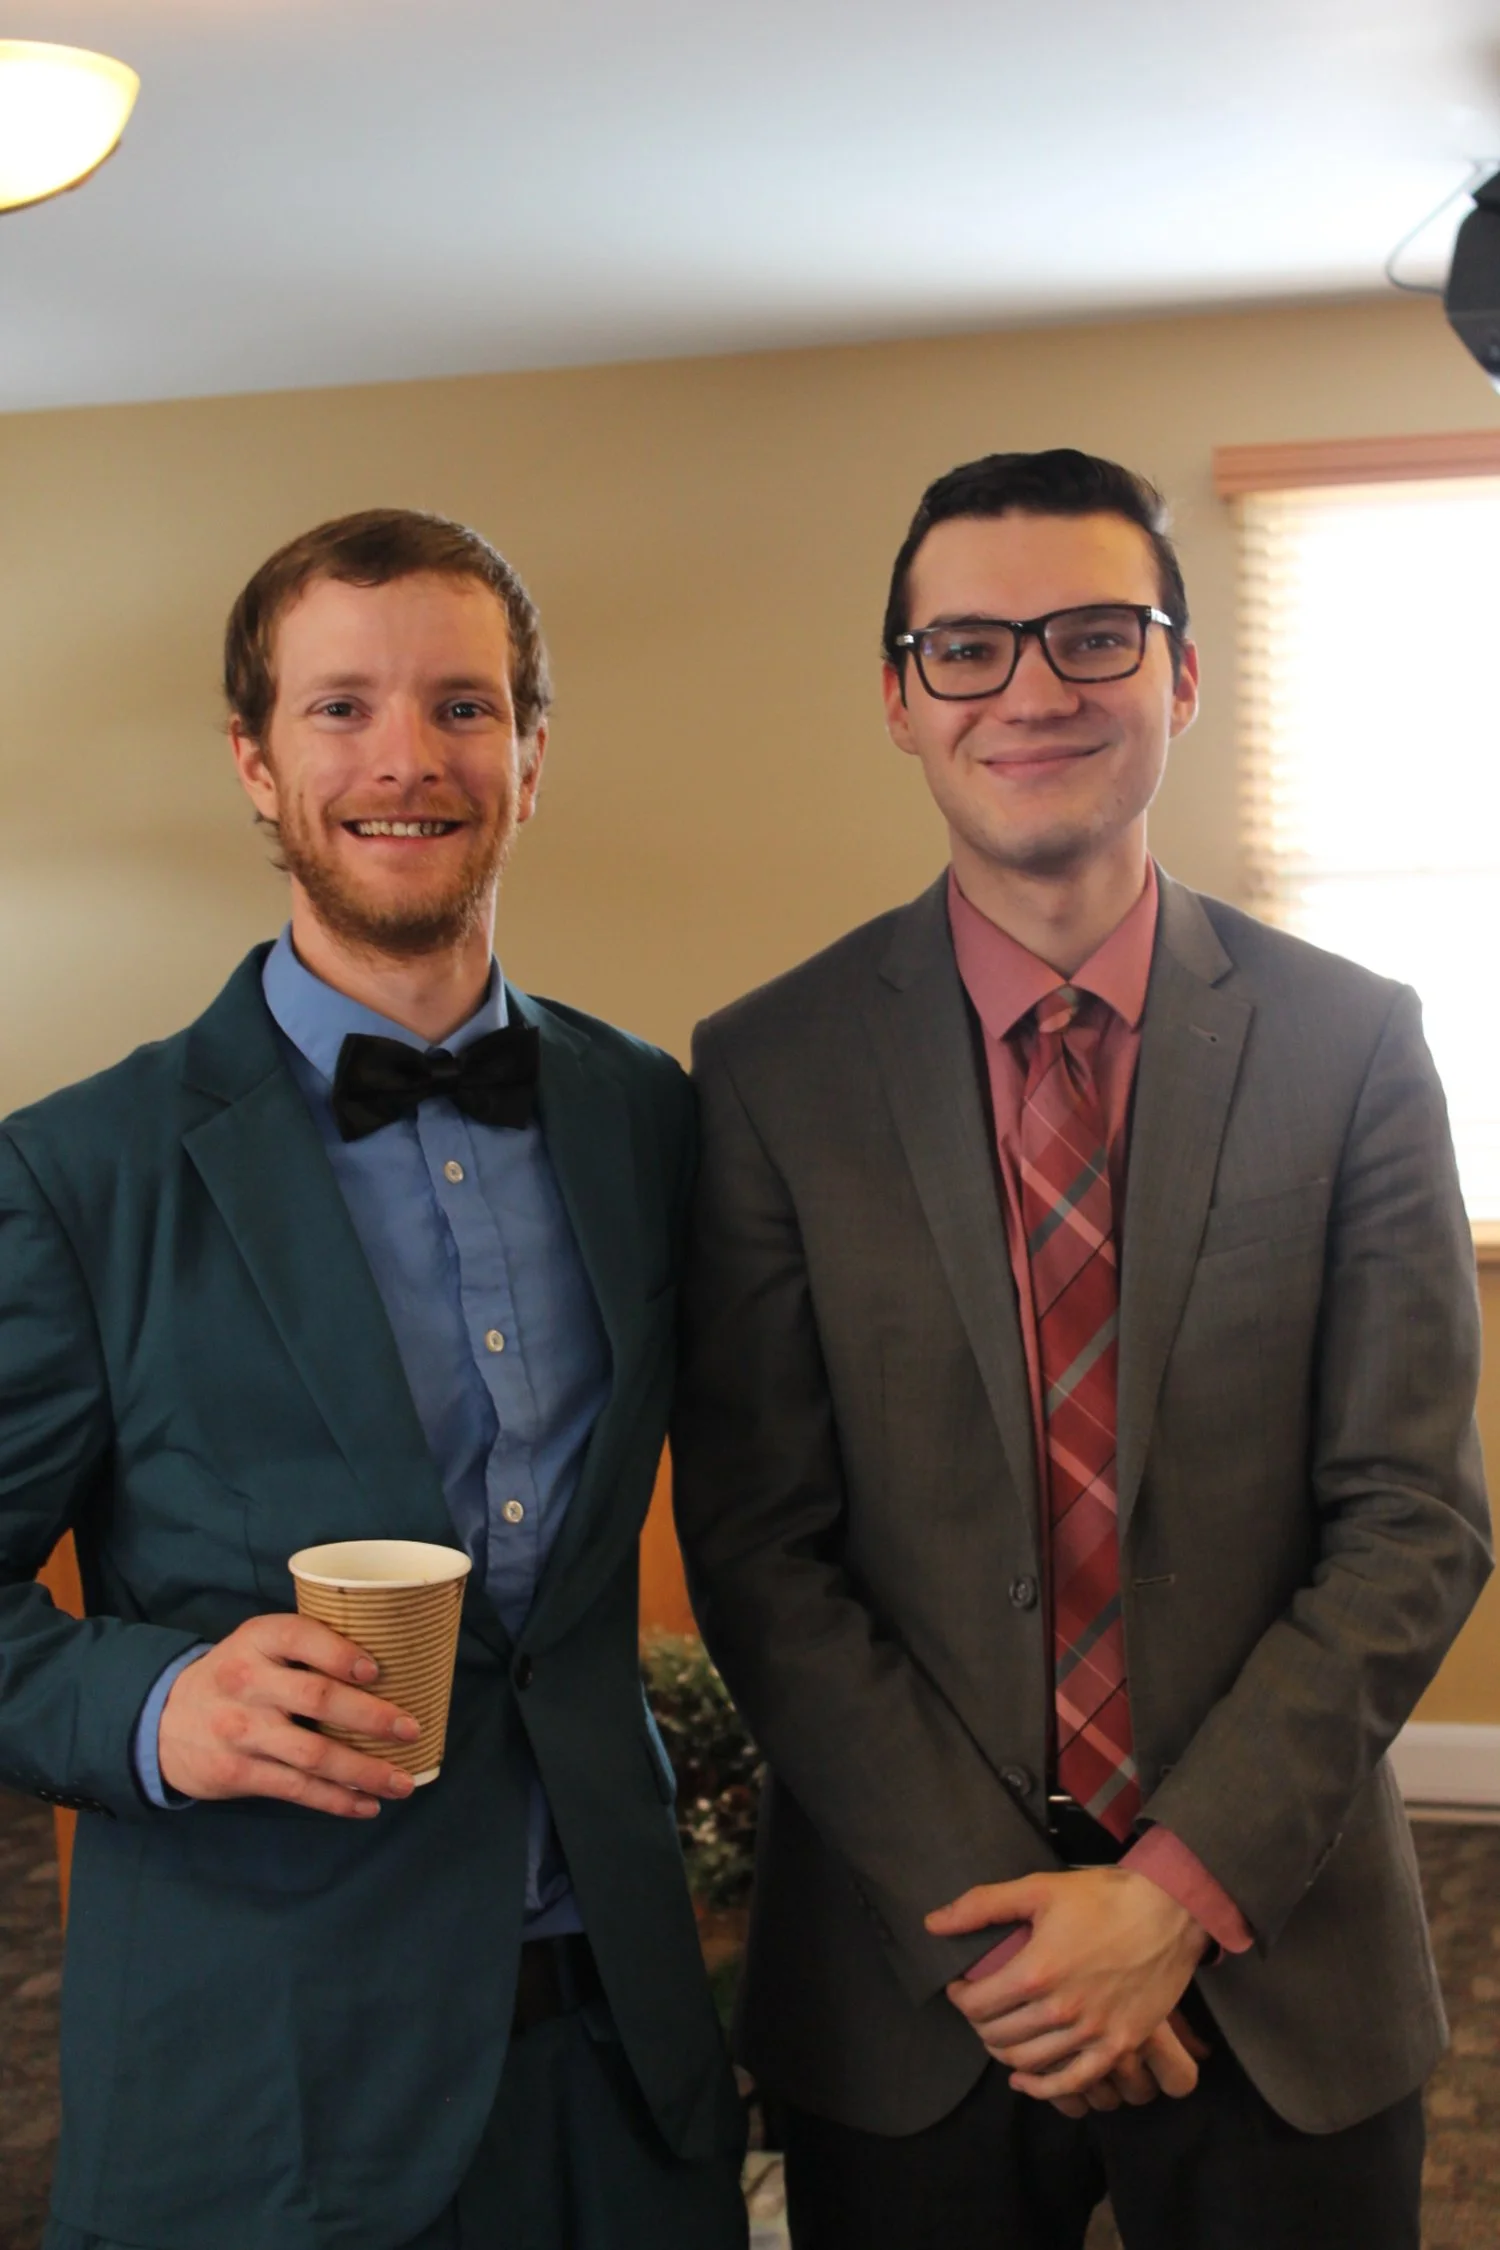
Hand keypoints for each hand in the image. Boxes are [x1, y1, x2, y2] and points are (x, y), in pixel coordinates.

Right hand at [158, 1613, 421, 1817]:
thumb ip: (305, 1646)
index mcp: (257, 1640)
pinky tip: (366, 1805)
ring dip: (364, 1771)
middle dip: (371, 1717)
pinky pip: (296, 1789)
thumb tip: (391, 1662)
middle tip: (411, 1729)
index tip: (377, 1670)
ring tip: (403, 1782)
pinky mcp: (238, 1771)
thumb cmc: (234, 1676)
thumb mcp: (256, 1645)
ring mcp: (241, 1730)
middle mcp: (247, 1682)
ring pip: (313, 1754)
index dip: (340, 1652)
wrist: (162, 1720)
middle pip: (318, 1699)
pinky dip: (335, 1800)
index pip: (300, 1636)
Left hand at [926, 1867, 1208, 2102]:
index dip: (960, 1998)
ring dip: (1003, 2052)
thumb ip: (982, 1906)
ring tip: (999, 2032)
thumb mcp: (1038, 1889)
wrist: (1170, 1912)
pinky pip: (1072, 2082)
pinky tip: (1023, 2080)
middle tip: (979, 2007)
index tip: (961, 1987)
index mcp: (1037, 1971)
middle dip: (978, 2023)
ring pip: (1028, 2062)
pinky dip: (1041, 2087)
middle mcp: (1062, 2010)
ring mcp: (1093, 2033)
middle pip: (998, 2036)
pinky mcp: (1119, 2045)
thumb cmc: (1103, 1897)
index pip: (976, 2004)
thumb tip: (933, 1923)